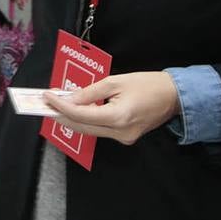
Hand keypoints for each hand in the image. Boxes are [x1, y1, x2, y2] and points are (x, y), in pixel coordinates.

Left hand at [44, 72, 178, 145]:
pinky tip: (77, 111)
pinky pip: (100, 130)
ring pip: (90, 130)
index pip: (81, 115)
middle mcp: (120, 132)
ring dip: (73, 119)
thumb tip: (69, 100)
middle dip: (62, 116)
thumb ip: (90, 92)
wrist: (174, 96)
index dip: (61, 107)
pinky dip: (87, 121)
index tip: (47, 96)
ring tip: (57, 106)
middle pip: (82, 127)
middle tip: (46, 104)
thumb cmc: (147, 84)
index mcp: (118, 117)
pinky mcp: (126, 137)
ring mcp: (124, 138)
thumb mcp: (116, 81)